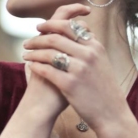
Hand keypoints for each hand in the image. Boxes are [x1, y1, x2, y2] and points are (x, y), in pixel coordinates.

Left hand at [22, 4, 131, 132]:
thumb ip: (88, 47)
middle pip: (55, 37)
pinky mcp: (70, 84)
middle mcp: (88, 54)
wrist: (111, 113)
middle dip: (37, 38)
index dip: (51, 24)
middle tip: (27, 42)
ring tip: (25, 55)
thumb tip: (76, 32)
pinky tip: (31, 67)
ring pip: (49, 53)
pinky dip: (36, 67)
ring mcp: (79, 69)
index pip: (69, 26)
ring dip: (33, 53)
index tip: (40, 27)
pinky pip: (47, 70)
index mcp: (95, 46)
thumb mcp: (101, 62)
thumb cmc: (103, 89)